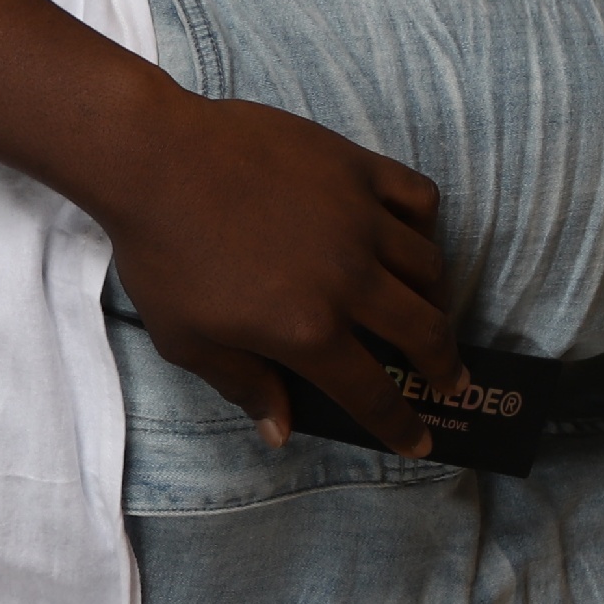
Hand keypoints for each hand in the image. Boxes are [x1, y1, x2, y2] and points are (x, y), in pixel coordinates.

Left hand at [88, 92, 459, 455]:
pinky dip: (425, 222)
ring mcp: (359, 219)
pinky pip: (418, 196)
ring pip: (428, 267)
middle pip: (424, 332)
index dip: (399, 425)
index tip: (419, 442)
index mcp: (307, 331)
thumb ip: (242, 385)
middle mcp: (348, 280)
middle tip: (448, 378)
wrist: (154, 161)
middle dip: (443, 365)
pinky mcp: (357, 168)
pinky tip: (412, 236)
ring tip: (428, 310)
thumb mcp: (186, 340)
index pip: (371, 392)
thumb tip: (280, 431)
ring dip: (437, 298)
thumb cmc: (160, 254)